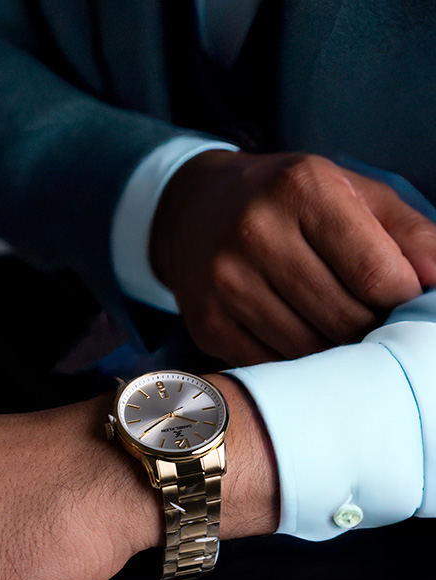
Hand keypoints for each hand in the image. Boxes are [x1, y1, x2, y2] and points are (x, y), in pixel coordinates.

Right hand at [151, 150, 435, 364]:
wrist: (197, 210)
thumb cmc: (287, 201)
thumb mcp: (351, 193)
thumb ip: (407, 232)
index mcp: (302, 189)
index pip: (377, 274)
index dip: (403, 300)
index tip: (401, 299)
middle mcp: (255, 232)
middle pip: (344, 318)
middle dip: (370, 330)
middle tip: (371, 321)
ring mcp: (224, 282)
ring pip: (308, 349)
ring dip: (335, 351)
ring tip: (338, 331)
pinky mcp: (206, 322)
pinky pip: (270, 364)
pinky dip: (295, 363)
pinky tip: (300, 340)